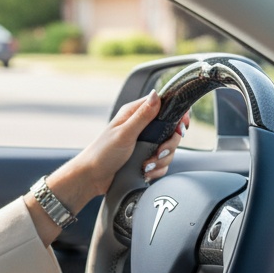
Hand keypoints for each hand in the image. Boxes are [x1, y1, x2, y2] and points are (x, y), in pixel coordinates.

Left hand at [24, 91, 188, 241]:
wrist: (91, 178)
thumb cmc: (102, 153)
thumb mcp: (124, 133)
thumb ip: (143, 115)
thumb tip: (157, 94)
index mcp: (135, 114)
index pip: (164, 106)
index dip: (177, 115)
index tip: (182, 125)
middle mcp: (142, 127)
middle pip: (171, 130)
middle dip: (169, 145)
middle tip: (158, 153)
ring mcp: (145, 143)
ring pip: (168, 149)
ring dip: (161, 160)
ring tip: (146, 165)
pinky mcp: (145, 158)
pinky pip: (162, 163)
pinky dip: (157, 170)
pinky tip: (145, 172)